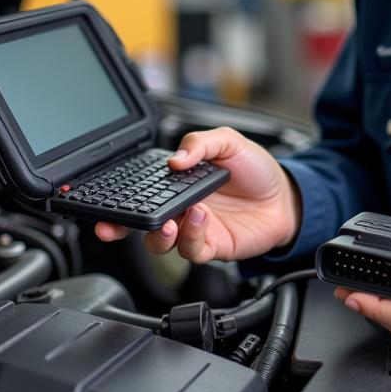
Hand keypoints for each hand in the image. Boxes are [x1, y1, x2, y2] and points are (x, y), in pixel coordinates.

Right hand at [94, 127, 301, 262]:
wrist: (286, 196)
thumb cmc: (256, 169)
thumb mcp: (229, 142)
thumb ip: (201, 143)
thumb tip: (176, 158)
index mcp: (178, 183)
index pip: (142, 191)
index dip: (121, 197)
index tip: (104, 199)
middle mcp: (180, 208)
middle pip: (141, 223)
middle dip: (120, 227)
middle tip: (112, 226)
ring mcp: (194, 229)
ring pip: (161, 242)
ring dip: (161, 232)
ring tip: (174, 218)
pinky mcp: (211, 246)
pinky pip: (191, 249)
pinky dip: (191, 234)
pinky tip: (201, 216)